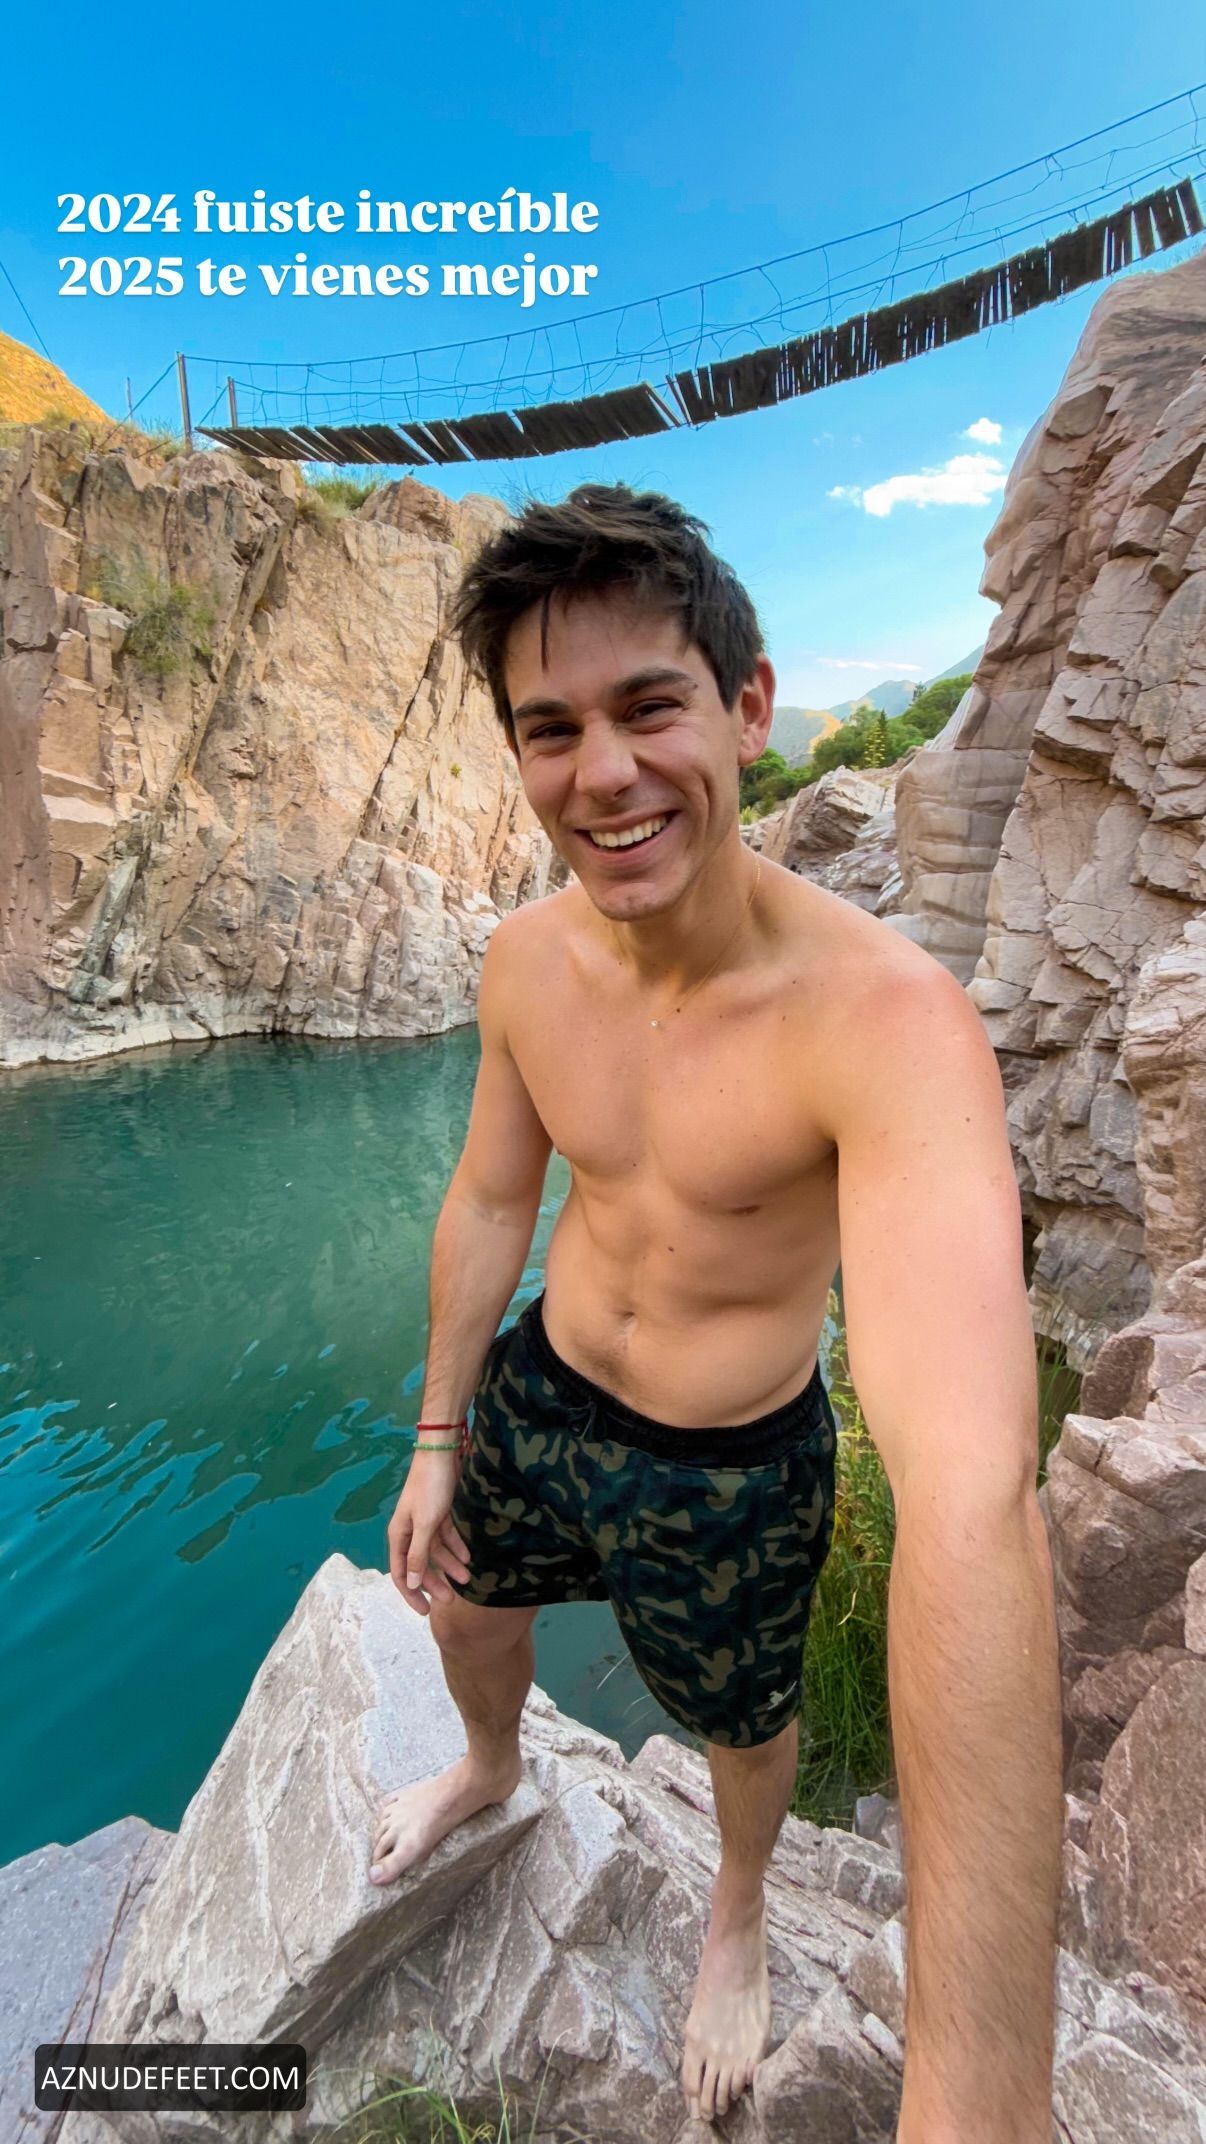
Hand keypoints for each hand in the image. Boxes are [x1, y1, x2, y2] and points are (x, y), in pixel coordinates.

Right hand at [386, 1452, 471, 1615]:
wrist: (442, 1453)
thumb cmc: (430, 1488)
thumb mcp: (425, 1524)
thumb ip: (417, 1554)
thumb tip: (409, 1584)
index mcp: (399, 1535)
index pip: (400, 1573)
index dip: (411, 1594)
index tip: (425, 1611)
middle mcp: (409, 1531)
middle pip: (419, 1565)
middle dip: (434, 1583)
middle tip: (452, 1600)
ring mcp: (424, 1522)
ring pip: (436, 1552)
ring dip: (450, 1565)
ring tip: (468, 1579)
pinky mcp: (439, 1512)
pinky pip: (447, 1536)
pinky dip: (456, 1547)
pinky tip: (469, 1557)